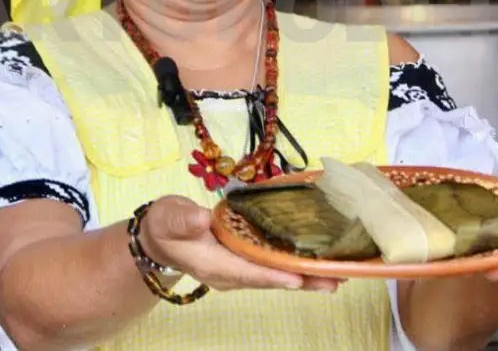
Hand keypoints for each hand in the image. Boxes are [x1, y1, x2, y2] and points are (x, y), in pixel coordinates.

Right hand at [139, 195, 342, 292]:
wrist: (161, 236)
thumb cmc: (166, 225)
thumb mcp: (169, 217)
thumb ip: (183, 219)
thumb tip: (200, 218)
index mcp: (212, 264)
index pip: (246, 271)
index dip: (272, 274)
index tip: (297, 276)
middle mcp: (230, 273)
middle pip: (269, 279)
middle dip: (301, 279)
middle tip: (334, 280)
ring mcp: (239, 270)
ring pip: (275, 276)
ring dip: (304, 276)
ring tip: (336, 276)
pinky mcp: (245, 263)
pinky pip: (273, 267)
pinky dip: (295, 266)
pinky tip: (317, 263)